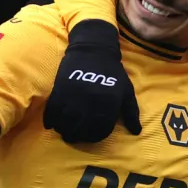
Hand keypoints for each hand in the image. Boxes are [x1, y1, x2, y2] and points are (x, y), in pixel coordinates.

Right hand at [43, 20, 141, 142]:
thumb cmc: (113, 72)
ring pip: (64, 124)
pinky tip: (52, 124)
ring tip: (65, 131)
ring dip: (63, 130)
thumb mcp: (126, 91)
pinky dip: (50, 121)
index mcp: (108, 106)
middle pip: (80, 130)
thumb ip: (132, 113)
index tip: (91, 135)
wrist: (93, 49)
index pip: (100, 131)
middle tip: (75, 136)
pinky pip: (52, 112)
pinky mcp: (59, 91)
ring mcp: (73, 98)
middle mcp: (90, 104)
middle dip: (77, 136)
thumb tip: (136, 132)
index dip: (95, 137)